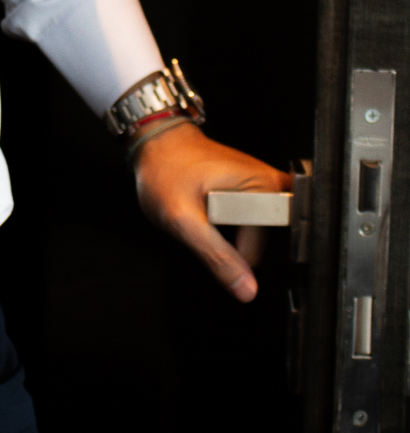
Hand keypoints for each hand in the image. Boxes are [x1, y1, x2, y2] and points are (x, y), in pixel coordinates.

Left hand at [132, 122, 291, 301]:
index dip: (228, 254)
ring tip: (203, 211)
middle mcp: (273, 184)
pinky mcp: (255, 188)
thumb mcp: (183, 220)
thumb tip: (245, 289)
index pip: (258, 251)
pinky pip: (248, 222)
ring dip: (225, 232)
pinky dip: (227, 223)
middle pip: (258, 244)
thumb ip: (216, 257)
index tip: (206, 236)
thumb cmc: (166, 171)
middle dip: (226, 241)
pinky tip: (211, 208)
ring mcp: (265, 185)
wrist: (157, 143)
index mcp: (265, 188)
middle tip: (201, 218)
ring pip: (252, 235)